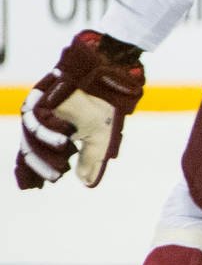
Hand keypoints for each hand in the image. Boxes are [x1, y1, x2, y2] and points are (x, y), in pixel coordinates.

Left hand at [15, 30, 145, 189]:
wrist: (110, 75)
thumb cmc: (105, 105)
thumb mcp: (100, 138)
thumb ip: (92, 160)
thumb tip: (86, 183)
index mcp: (50, 133)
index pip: (33, 156)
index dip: (31, 172)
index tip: (32, 188)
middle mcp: (40, 121)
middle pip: (29, 149)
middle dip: (40, 166)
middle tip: (56, 177)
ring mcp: (39, 108)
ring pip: (32, 135)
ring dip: (47, 150)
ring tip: (64, 160)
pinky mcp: (41, 96)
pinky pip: (39, 117)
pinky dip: (50, 131)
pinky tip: (66, 139)